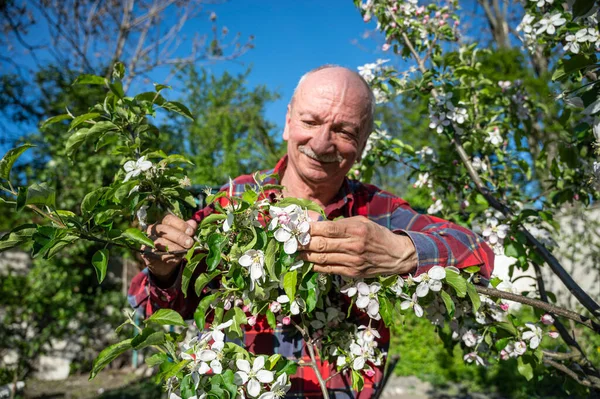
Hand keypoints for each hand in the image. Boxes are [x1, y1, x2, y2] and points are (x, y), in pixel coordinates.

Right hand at [142, 214, 197, 283]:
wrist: (164, 264)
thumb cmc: (175, 246)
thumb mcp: (184, 238)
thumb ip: (188, 230)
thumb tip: (193, 223)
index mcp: (163, 223)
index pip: (169, 219)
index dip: (181, 224)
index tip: (191, 232)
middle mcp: (153, 229)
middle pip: (164, 229)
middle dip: (179, 236)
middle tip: (190, 243)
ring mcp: (148, 240)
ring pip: (160, 242)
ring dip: (174, 247)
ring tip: (184, 251)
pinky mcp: (146, 252)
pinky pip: (156, 253)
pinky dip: (168, 256)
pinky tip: (176, 258)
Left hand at [298, 216, 417, 277]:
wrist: (396, 255)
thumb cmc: (376, 234)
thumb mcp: (361, 222)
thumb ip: (339, 224)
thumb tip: (315, 225)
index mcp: (356, 229)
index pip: (327, 229)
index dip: (309, 229)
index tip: (296, 227)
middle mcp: (354, 246)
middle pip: (321, 245)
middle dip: (302, 243)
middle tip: (289, 240)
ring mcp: (352, 262)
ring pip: (322, 259)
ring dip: (304, 255)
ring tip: (292, 251)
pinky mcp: (352, 273)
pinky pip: (328, 270)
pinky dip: (315, 266)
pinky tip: (305, 262)